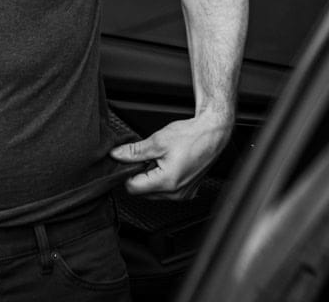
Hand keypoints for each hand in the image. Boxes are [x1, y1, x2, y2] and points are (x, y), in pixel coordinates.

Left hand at [109, 114, 229, 199]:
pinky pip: (167, 190)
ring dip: (151, 176)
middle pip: (143, 192)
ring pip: (154, 192)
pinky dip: (162, 178)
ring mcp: (183, 194)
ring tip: (160, 158)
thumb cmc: (190, 136)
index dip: (127, 172)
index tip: (129, 161)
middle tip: (147, 156)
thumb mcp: (157, 140)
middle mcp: (176, 194)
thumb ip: (134, 151)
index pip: (133, 188)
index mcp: (167, 183)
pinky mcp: (188, 191)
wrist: (212, 133)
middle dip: (140, 174)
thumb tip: (117, 155)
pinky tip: (168, 163)